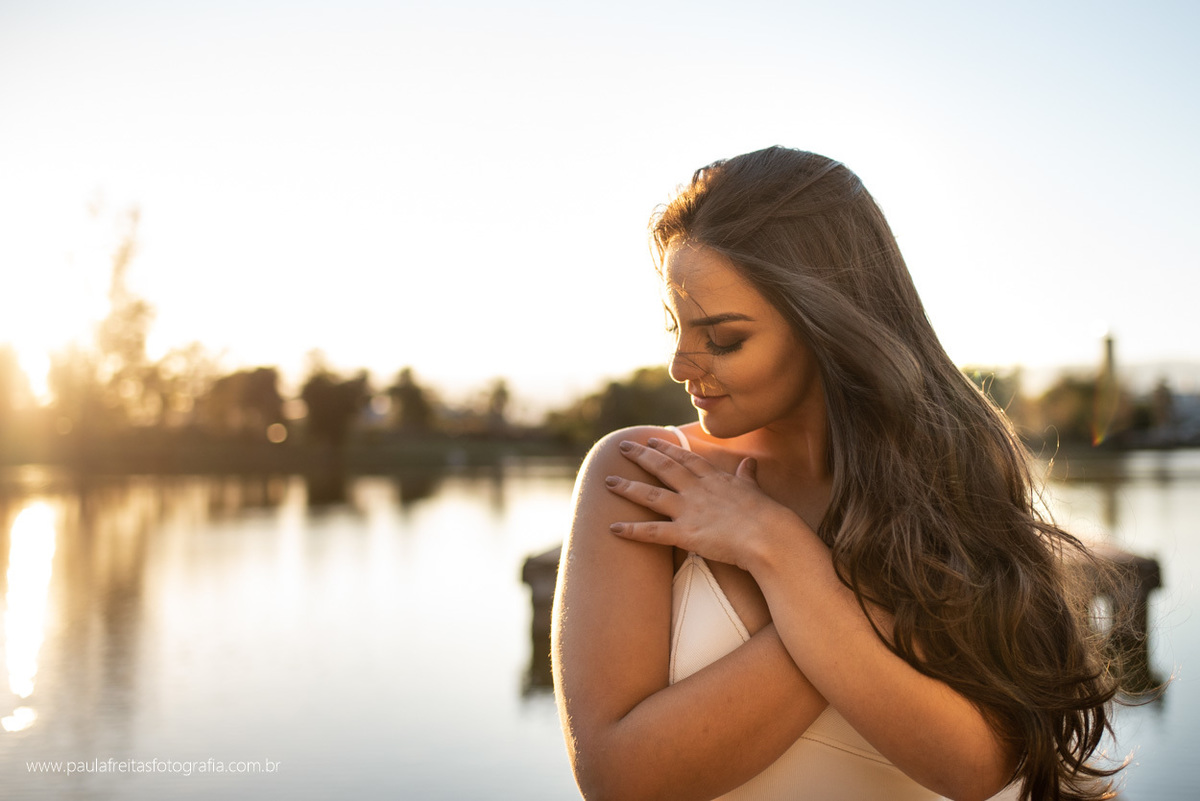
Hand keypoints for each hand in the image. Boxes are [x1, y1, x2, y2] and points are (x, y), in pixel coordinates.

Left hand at [605, 437, 796, 570]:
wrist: (770, 536)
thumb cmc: (767, 516)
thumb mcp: (756, 489)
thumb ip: (748, 475)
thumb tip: (750, 463)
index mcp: (715, 478)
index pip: (686, 458)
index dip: (667, 448)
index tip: (652, 440)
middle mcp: (698, 490)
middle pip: (664, 468)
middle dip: (641, 456)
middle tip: (622, 446)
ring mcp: (690, 510)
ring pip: (651, 495)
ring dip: (627, 487)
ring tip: (608, 480)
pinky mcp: (686, 534)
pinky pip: (652, 532)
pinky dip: (631, 530)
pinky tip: (612, 527)